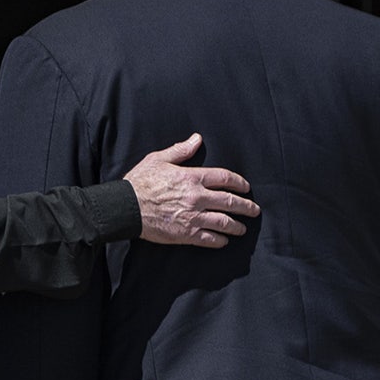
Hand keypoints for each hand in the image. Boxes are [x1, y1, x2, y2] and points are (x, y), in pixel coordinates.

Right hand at [123, 133, 259, 247]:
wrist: (125, 208)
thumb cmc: (140, 182)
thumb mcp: (159, 159)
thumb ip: (181, 150)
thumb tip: (197, 139)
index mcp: (192, 177)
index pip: (224, 178)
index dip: (239, 183)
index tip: (246, 187)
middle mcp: (197, 197)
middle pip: (230, 201)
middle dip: (246, 206)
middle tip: (254, 210)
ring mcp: (193, 217)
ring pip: (224, 222)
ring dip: (237, 226)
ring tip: (242, 228)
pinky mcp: (186, 234)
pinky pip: (210, 239)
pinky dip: (220, 240)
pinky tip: (224, 240)